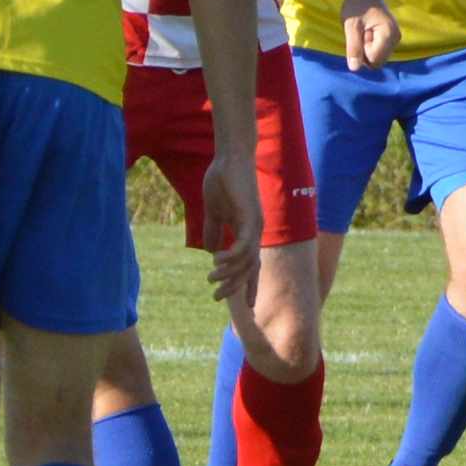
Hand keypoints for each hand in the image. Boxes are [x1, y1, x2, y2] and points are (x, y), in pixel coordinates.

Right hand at [199, 154, 261, 306]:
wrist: (229, 158)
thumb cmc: (223, 181)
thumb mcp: (214, 211)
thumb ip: (214, 230)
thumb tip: (212, 250)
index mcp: (247, 232)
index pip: (251, 266)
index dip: (249, 286)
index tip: (244, 307)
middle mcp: (255, 233)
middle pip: (250, 270)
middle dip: (235, 287)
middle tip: (216, 298)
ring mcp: (255, 226)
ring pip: (246, 262)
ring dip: (228, 274)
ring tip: (210, 279)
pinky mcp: (251, 218)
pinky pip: (244, 246)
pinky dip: (231, 257)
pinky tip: (217, 261)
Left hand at [339, 0, 400, 73]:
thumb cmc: (357, 5)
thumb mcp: (351, 26)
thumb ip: (353, 48)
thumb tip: (354, 69)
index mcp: (389, 35)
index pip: (374, 61)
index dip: (362, 52)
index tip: (360, 34)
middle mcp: (397, 38)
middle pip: (377, 61)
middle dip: (365, 51)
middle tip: (361, 32)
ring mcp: (396, 38)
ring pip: (377, 57)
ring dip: (367, 48)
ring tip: (364, 30)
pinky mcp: (392, 37)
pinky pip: (379, 51)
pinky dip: (370, 45)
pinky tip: (368, 31)